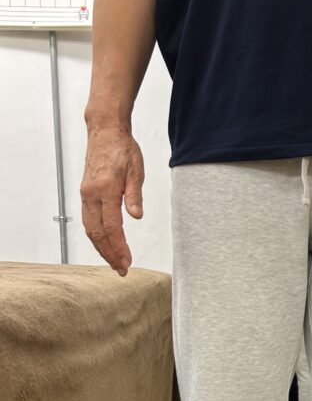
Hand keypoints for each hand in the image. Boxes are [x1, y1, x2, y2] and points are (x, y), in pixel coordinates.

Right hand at [80, 124, 144, 275]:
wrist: (105, 130)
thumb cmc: (123, 148)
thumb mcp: (136, 170)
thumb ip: (135, 195)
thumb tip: (137, 217)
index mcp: (106, 189)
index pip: (112, 227)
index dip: (119, 247)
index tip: (127, 262)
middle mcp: (91, 194)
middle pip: (97, 233)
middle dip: (109, 254)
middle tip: (122, 270)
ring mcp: (86, 194)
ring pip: (90, 229)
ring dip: (101, 248)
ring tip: (114, 262)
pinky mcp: (85, 194)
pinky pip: (88, 220)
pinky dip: (96, 236)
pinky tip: (105, 244)